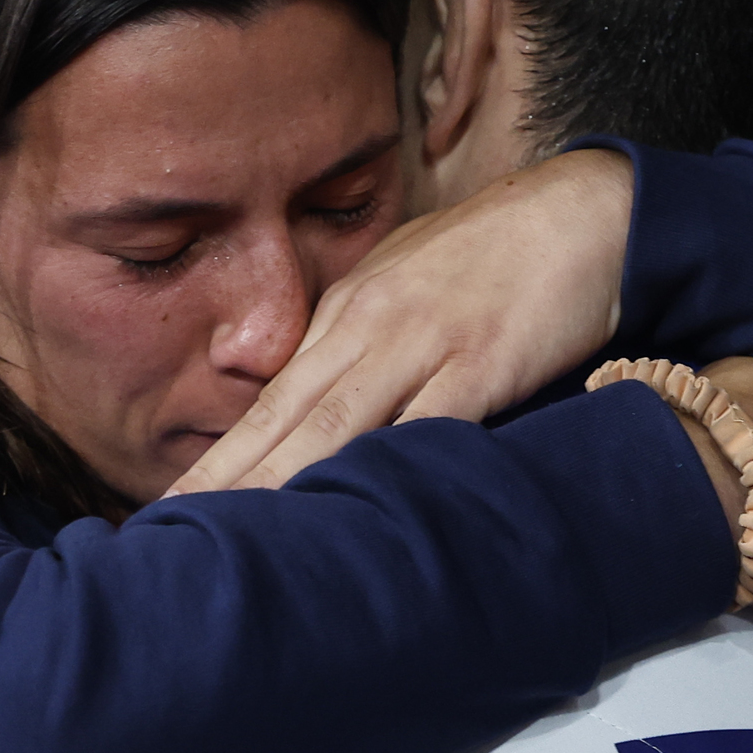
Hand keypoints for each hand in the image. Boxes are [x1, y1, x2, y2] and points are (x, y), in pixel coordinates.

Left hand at [166, 148, 631, 495]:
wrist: (586, 213)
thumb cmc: (499, 257)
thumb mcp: (410, 290)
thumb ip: (363, 345)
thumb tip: (321, 410)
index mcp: (348, 314)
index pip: (270, 400)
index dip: (219, 461)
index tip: (172, 510)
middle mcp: (370, 328)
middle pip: (282, 417)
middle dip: (221, 483)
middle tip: (166, 537)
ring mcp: (423, 344)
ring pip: (334, 426)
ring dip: (278, 486)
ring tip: (230, 540)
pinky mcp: (482, 362)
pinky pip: (425, 427)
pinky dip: (383, 472)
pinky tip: (350, 519)